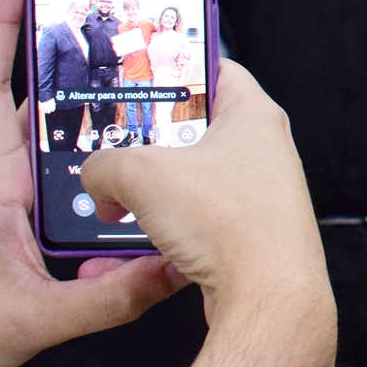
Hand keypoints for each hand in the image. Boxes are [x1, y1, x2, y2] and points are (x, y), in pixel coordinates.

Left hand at [0, 0, 186, 366]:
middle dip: (47, 32)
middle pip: (21, 85)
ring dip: (75, 81)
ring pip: (43, 118)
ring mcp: (13, 187)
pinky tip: (126, 127)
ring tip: (123, 49)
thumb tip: (171, 268)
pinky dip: (85, 130)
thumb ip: (110, 300)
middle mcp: (1, 172)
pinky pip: (57, 154)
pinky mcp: (27, 206)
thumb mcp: (39, 323)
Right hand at [82, 58, 327, 328]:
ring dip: (148, 196)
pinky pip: (195, 225)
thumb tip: (99, 180)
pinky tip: (132, 248)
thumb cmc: (231, 226)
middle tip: (110, 145)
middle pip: (193, 131)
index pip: (213, 68)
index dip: (172, 66)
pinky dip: (162, 233)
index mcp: (253, 116)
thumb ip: (106, 165)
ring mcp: (257, 197)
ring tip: (112, 201)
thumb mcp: (142, 174)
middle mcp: (262, 153)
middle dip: (146, 143)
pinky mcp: (247, 239)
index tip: (138, 73)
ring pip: (189, 183)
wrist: (267, 301)